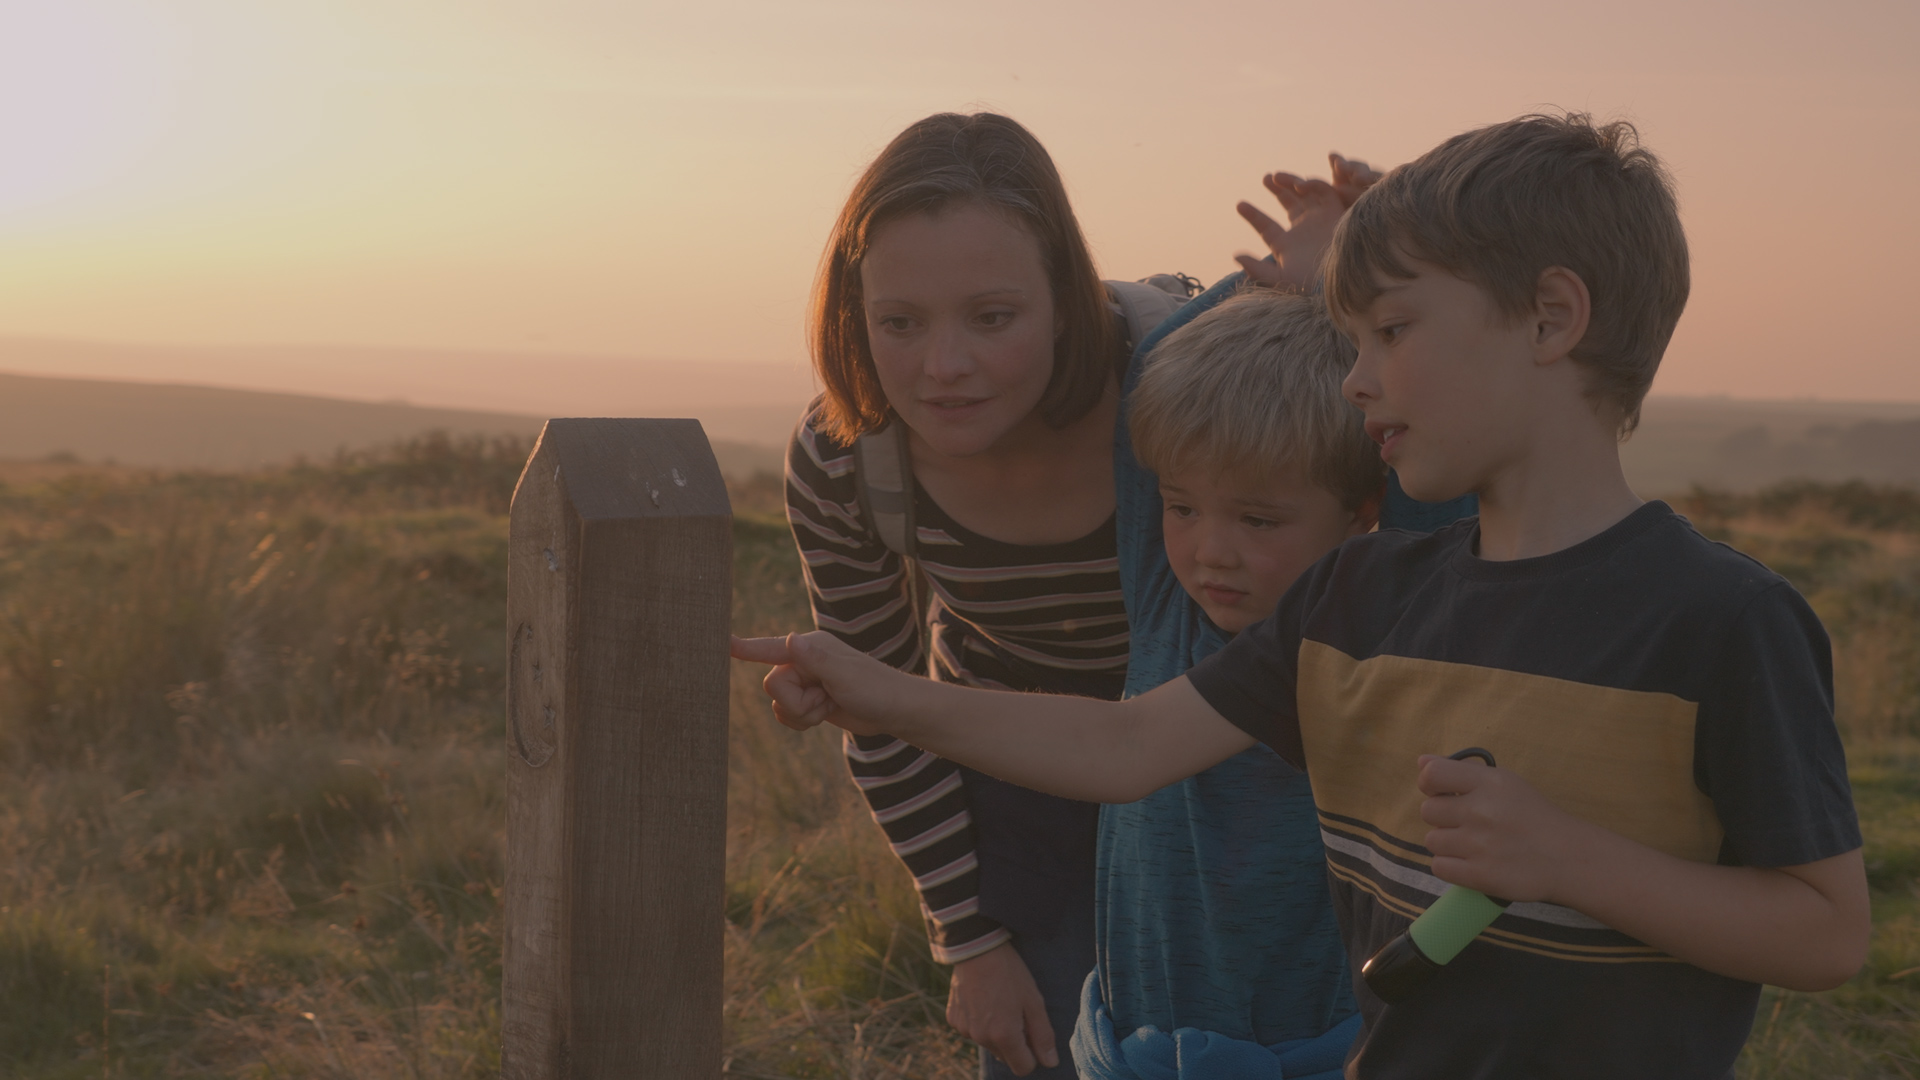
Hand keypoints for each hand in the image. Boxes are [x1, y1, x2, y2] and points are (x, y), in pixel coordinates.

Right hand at [730, 631, 893, 735]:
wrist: (894, 711)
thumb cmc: (875, 689)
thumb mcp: (845, 675)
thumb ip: (815, 660)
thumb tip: (790, 639)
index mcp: (809, 648)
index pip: (770, 648)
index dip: (746, 648)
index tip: (722, 642)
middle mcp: (803, 661)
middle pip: (772, 687)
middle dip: (796, 703)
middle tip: (826, 700)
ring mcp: (805, 682)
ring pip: (778, 705)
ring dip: (802, 715)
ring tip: (829, 707)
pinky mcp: (808, 700)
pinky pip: (786, 715)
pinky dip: (802, 721)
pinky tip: (825, 715)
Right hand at [947, 941, 1056, 1074]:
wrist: (976, 948)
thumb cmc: (1010, 973)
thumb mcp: (1033, 1001)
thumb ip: (1043, 1035)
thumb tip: (1050, 1062)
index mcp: (1004, 1036)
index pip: (1022, 1068)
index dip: (1032, 1054)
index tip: (1032, 1033)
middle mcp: (982, 1038)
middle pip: (1005, 1056)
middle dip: (1014, 1043)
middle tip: (1016, 1012)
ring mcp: (965, 1029)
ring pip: (988, 1043)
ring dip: (996, 1032)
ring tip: (998, 1003)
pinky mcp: (953, 1019)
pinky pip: (972, 1030)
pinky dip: (979, 1022)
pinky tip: (982, 1000)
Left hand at [1235, 152, 1380, 289]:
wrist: (1342, 282)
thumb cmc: (1309, 286)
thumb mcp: (1279, 278)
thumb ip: (1257, 269)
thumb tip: (1236, 256)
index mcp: (1285, 245)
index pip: (1266, 226)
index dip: (1253, 215)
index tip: (1239, 205)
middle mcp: (1302, 230)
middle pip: (1288, 203)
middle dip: (1277, 189)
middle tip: (1266, 178)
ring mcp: (1319, 220)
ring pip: (1304, 195)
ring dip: (1290, 182)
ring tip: (1275, 177)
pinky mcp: (1337, 213)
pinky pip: (1325, 192)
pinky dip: (1313, 184)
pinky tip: (1299, 186)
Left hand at [1416, 754, 1584, 903]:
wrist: (1567, 858)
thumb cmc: (1531, 816)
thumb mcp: (1503, 782)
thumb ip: (1460, 770)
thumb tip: (1421, 762)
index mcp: (1489, 784)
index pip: (1432, 776)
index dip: (1430, 785)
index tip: (1443, 793)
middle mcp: (1481, 812)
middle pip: (1428, 811)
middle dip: (1443, 818)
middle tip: (1468, 823)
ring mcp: (1479, 845)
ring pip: (1431, 841)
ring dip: (1447, 844)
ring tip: (1473, 845)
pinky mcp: (1480, 875)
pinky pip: (1438, 867)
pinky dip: (1451, 866)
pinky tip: (1471, 862)